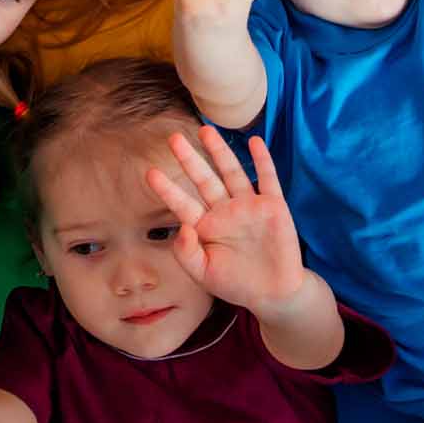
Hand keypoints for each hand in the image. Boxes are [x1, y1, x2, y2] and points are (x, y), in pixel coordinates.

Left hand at [146, 127, 306, 322]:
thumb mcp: (203, 274)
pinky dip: (261, 160)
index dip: (167, 188)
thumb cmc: (235, 284)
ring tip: (206, 130)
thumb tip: (182, 227)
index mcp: (206, 227)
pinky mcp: (273, 205)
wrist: (274, 292)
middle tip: (174, 138)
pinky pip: (267, 178)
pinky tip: (254, 142)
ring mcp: (249, 206)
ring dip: (219, 152)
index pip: (182, 203)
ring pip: (231, 172)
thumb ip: (186, 254)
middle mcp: (225, 211)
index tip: (149, 172)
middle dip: (190, 159)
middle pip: (204, 179)